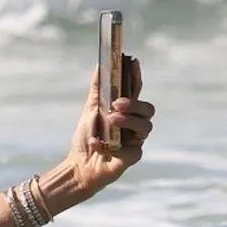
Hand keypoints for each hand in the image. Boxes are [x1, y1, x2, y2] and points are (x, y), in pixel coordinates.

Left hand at [64, 57, 153, 197]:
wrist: (79, 165)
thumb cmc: (88, 136)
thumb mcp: (90, 111)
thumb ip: (97, 90)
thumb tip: (99, 65)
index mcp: (127, 111)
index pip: (136, 90)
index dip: (136, 76)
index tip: (132, 61)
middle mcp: (136, 124)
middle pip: (148, 110)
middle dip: (134, 104)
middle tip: (116, 103)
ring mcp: (136, 141)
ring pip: (145, 127)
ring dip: (128, 121)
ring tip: (111, 119)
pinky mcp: (132, 157)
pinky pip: (129, 150)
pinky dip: (109, 146)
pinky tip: (96, 143)